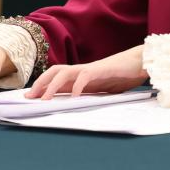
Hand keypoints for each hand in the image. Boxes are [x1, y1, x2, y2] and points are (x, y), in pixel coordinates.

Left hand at [26, 46, 147, 99]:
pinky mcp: (101, 69)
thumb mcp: (103, 89)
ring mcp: (90, 68)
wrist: (140, 62)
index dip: (42, 86)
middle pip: (54, 71)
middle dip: (40, 84)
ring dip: (52, 85)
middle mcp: (82, 70)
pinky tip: (74, 97)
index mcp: (81, 76)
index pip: (56, 78)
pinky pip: (85, 75)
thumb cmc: (123, 75)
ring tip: (45, 100)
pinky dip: (77, 86)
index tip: (29, 98)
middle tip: (29, 98)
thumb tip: (75, 107)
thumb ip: (90, 94)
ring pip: (64, 72)